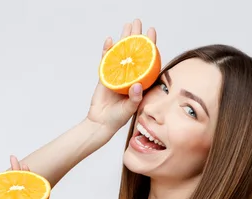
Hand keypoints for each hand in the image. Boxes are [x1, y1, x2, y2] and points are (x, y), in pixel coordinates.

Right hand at [87, 19, 156, 134]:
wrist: (100, 123)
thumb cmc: (117, 118)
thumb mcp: (129, 109)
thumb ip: (134, 98)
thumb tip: (138, 85)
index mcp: (139, 82)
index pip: (147, 60)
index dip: (150, 46)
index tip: (152, 32)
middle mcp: (130, 76)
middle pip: (134, 52)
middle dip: (136, 36)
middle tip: (137, 22)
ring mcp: (117, 75)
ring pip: (121, 53)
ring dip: (123, 39)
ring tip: (126, 26)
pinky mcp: (105, 76)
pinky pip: (106, 60)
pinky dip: (107, 50)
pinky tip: (109, 40)